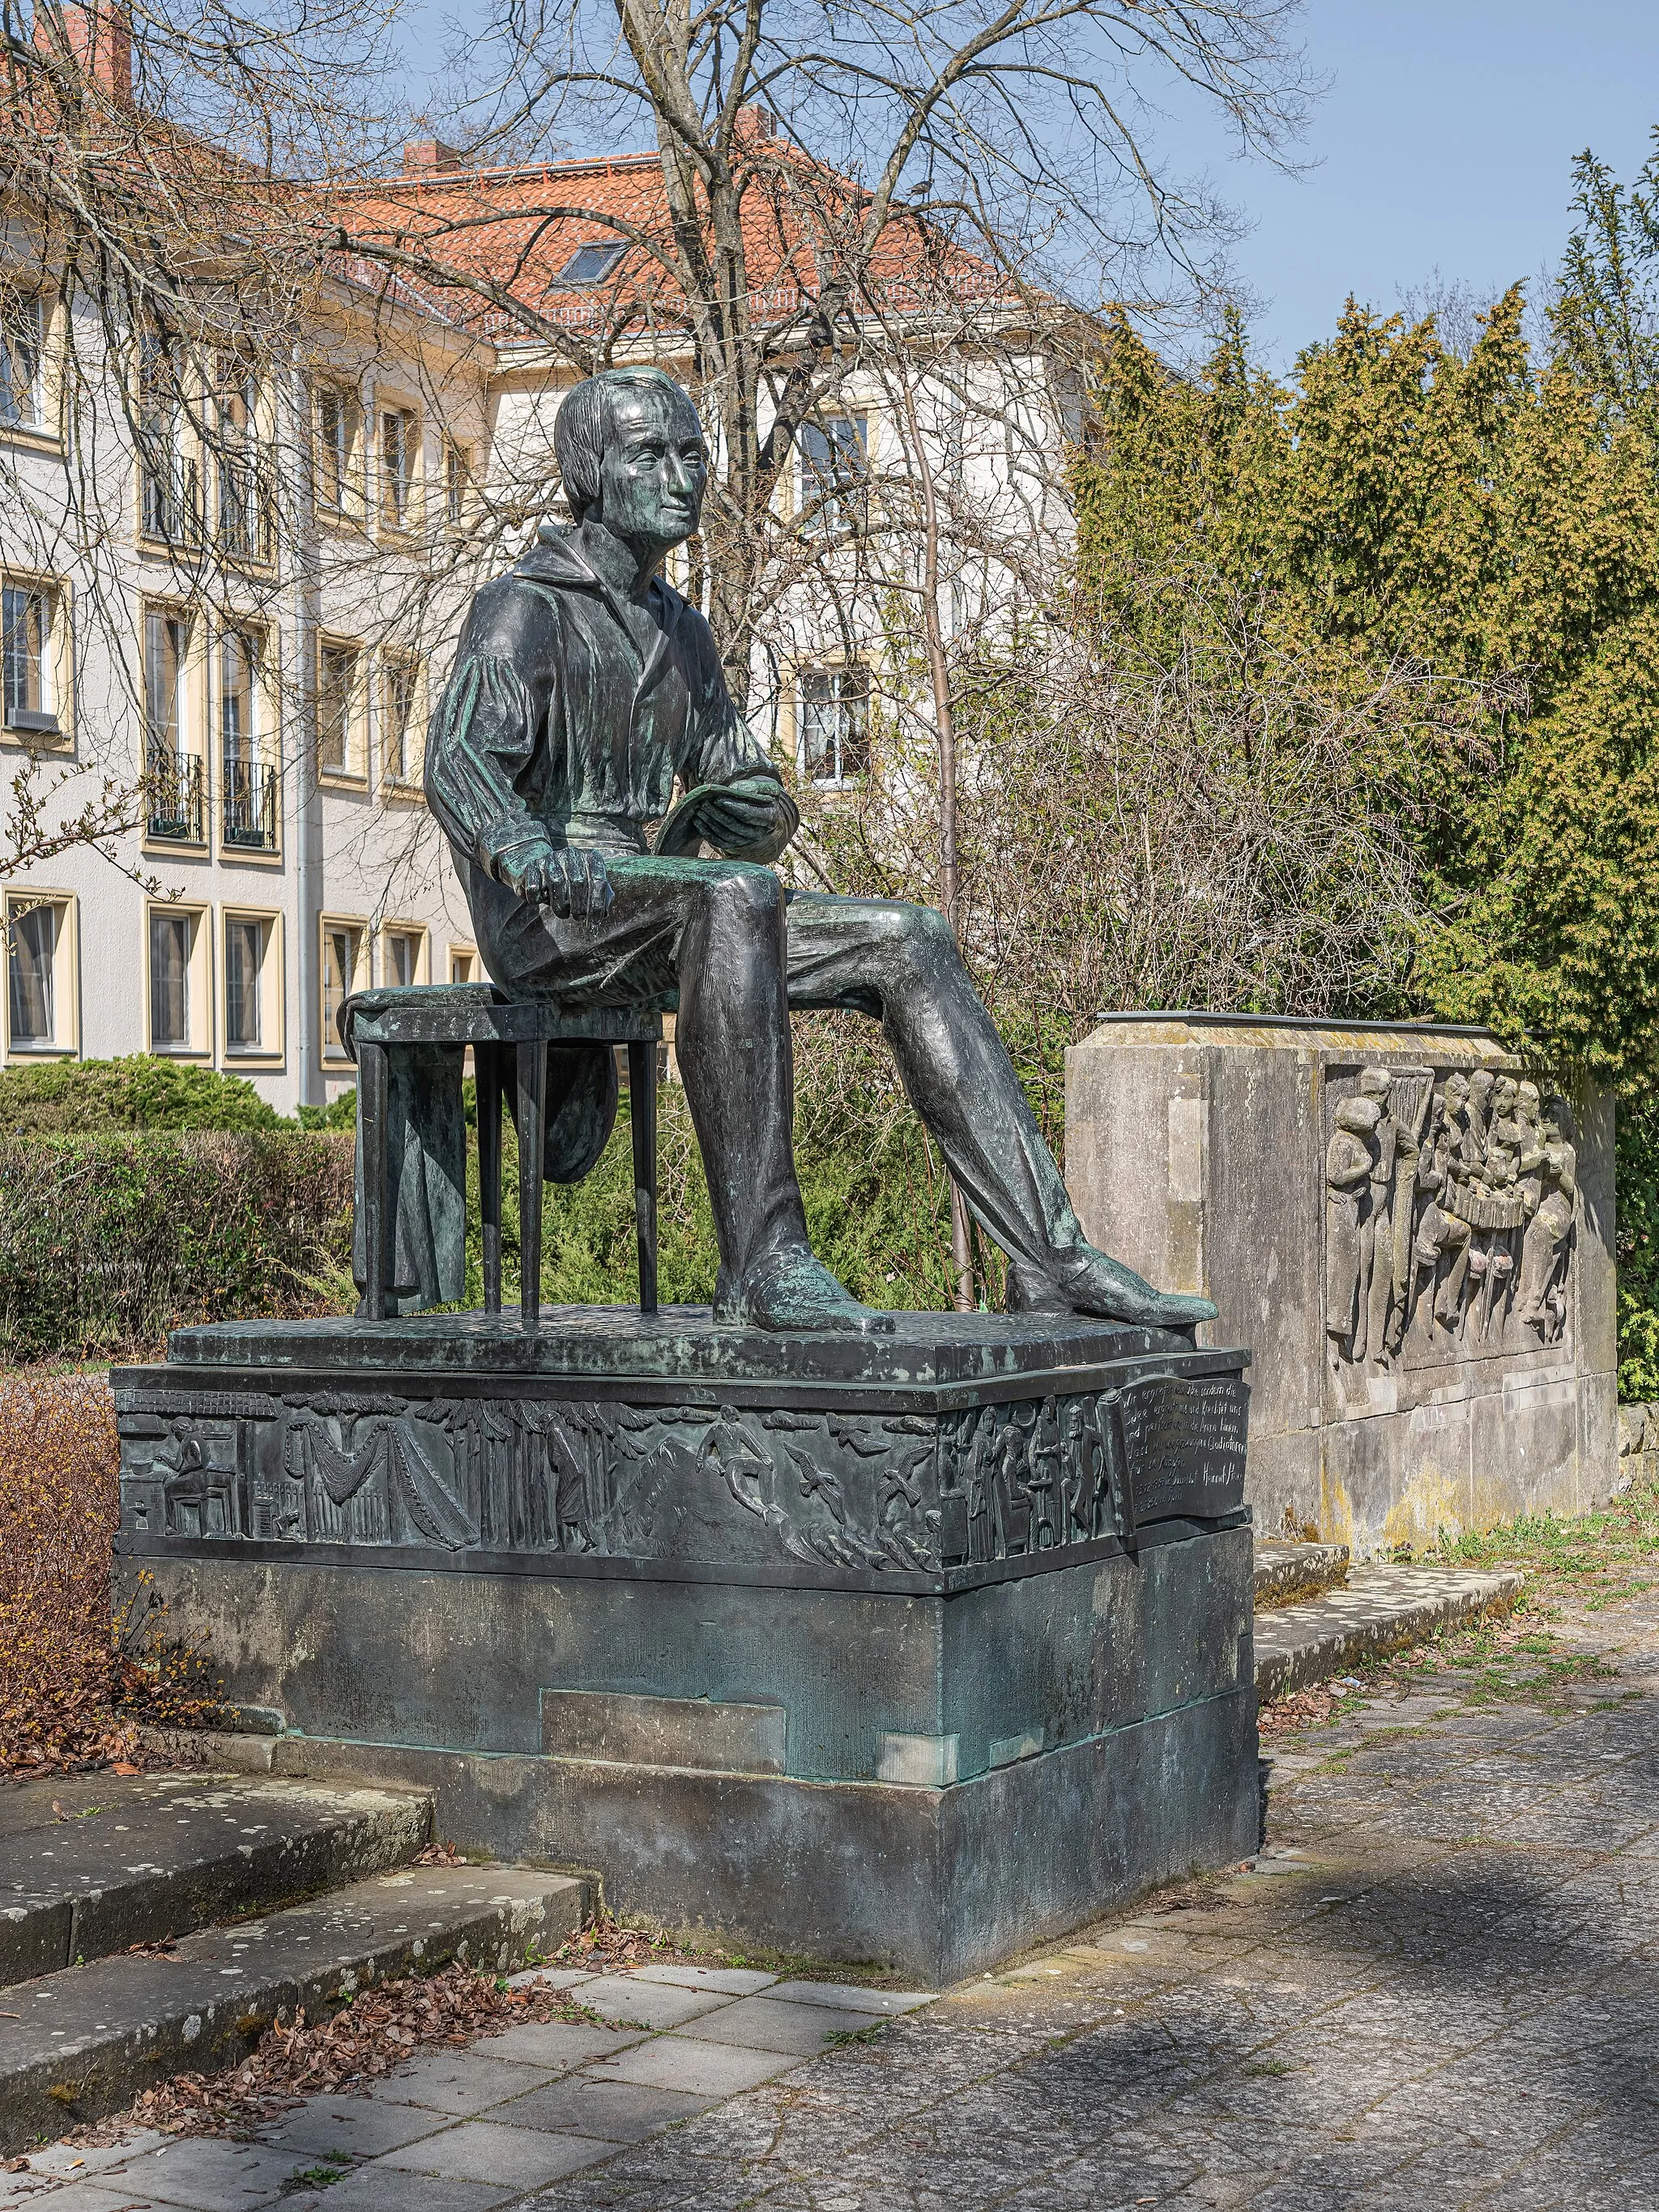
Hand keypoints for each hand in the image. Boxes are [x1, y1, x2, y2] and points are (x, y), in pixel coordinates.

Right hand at [495, 839, 613, 918]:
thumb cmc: (571, 883)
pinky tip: (543, 899)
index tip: (594, 922)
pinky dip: (539, 898)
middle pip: (578, 882)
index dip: (597, 905)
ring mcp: (552, 857)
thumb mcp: (590, 887)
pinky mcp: (533, 865)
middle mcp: (572, 853)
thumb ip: (602, 897)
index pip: (599, 880)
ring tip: (563, 913)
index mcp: (591, 857)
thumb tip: (604, 912)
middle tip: (578, 917)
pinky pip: (535, 887)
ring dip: (560, 906)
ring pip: (557, 884)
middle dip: (579, 906)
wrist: (542, 868)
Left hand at [694, 777, 784, 852]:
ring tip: (699, 810)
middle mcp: (758, 833)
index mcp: (769, 818)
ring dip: (710, 822)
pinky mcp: (735, 845)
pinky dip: (707, 832)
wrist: (763, 811)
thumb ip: (755, 787)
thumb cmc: (761, 795)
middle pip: (735, 826)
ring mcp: (746, 841)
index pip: (749, 815)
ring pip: (726, 834)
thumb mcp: (765, 787)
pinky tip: (697, 821)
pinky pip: (719, 842)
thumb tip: (736, 790)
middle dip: (718, 814)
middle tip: (704, 803)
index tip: (718, 799)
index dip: (733, 807)